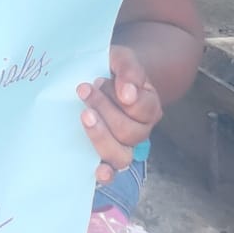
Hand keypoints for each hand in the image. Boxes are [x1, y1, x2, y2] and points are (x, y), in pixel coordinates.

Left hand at [77, 45, 162, 184]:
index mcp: (149, 107)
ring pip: (121, 155)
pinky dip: (106, 174)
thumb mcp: (121, 59)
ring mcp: (123, 146)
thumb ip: (129, 70)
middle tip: (84, 90)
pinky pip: (110, 171)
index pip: (142, 109)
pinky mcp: (104, 156)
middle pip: (130, 132)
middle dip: (105, 110)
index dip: (120, 96)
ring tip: (85, 115)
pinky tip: (98, 172)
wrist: (100, 79)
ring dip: (101, 136)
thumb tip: (128, 94)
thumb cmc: (112, 70)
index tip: (98, 80)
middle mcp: (140, 130)